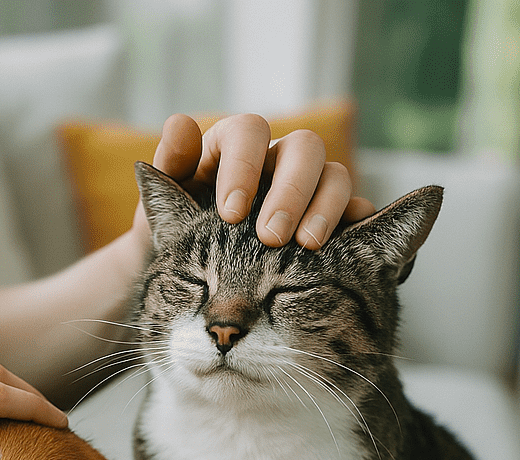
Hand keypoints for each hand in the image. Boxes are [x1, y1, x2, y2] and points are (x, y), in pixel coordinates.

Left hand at [148, 113, 375, 248]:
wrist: (194, 276)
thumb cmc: (178, 231)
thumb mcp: (165, 202)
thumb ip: (171, 165)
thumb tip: (179, 124)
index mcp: (234, 147)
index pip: (249, 132)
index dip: (244, 166)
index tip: (230, 214)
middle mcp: (276, 160)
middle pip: (303, 148)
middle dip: (290, 191)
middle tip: (271, 236)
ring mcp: (308, 187)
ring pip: (335, 174)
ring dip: (324, 207)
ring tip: (306, 245)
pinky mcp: (330, 215)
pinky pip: (355, 209)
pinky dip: (354, 220)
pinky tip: (345, 242)